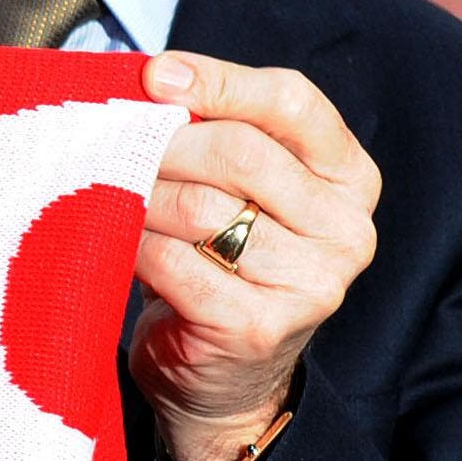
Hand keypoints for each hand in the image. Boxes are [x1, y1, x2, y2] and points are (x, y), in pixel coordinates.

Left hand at [129, 51, 380, 460]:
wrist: (223, 384)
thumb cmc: (223, 266)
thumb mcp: (240, 193)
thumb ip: (219, 135)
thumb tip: (153, 81)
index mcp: (349, 178)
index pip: (292, 102)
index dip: (220, 81)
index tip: (156, 76)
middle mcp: (346, 230)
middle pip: (241, 152)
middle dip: (165, 144)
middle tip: (116, 146)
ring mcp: (311, 284)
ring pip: (204, 208)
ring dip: (141, 195)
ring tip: (112, 195)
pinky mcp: (259, 327)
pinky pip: (177, 263)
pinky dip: (136, 245)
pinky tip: (120, 244)